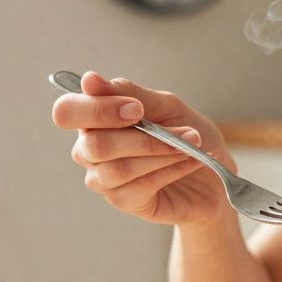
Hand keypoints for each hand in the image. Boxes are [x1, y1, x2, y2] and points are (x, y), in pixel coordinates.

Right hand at [52, 71, 235, 225]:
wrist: (213, 175)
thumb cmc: (185, 135)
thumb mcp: (165, 106)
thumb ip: (129, 93)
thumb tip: (89, 80)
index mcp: (92, 119)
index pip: (67, 112)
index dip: (98, 109)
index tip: (137, 109)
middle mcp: (89, 150)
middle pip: (94, 145)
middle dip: (143, 137)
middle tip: (183, 131)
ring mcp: (103, 179)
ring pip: (118, 168)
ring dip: (161, 153)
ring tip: (191, 145)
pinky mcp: (123, 201)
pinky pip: (139, 186)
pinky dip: (170, 170)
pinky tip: (190, 161)